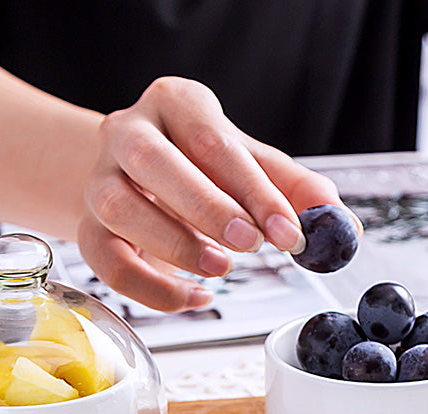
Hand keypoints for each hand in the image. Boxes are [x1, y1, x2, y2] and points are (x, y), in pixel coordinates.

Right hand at [78, 76, 358, 311]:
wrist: (136, 177)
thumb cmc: (200, 168)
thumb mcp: (249, 166)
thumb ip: (293, 190)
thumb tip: (339, 225)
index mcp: (174, 103)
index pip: (213, 141)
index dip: (254, 190)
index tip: (290, 231)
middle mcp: (126, 132)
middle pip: (155, 164)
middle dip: (207, 209)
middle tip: (251, 245)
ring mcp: (99, 180)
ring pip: (121, 209)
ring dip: (175, 245)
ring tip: (221, 269)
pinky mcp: (87, 228)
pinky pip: (108, 263)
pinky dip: (153, 289)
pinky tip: (195, 298)